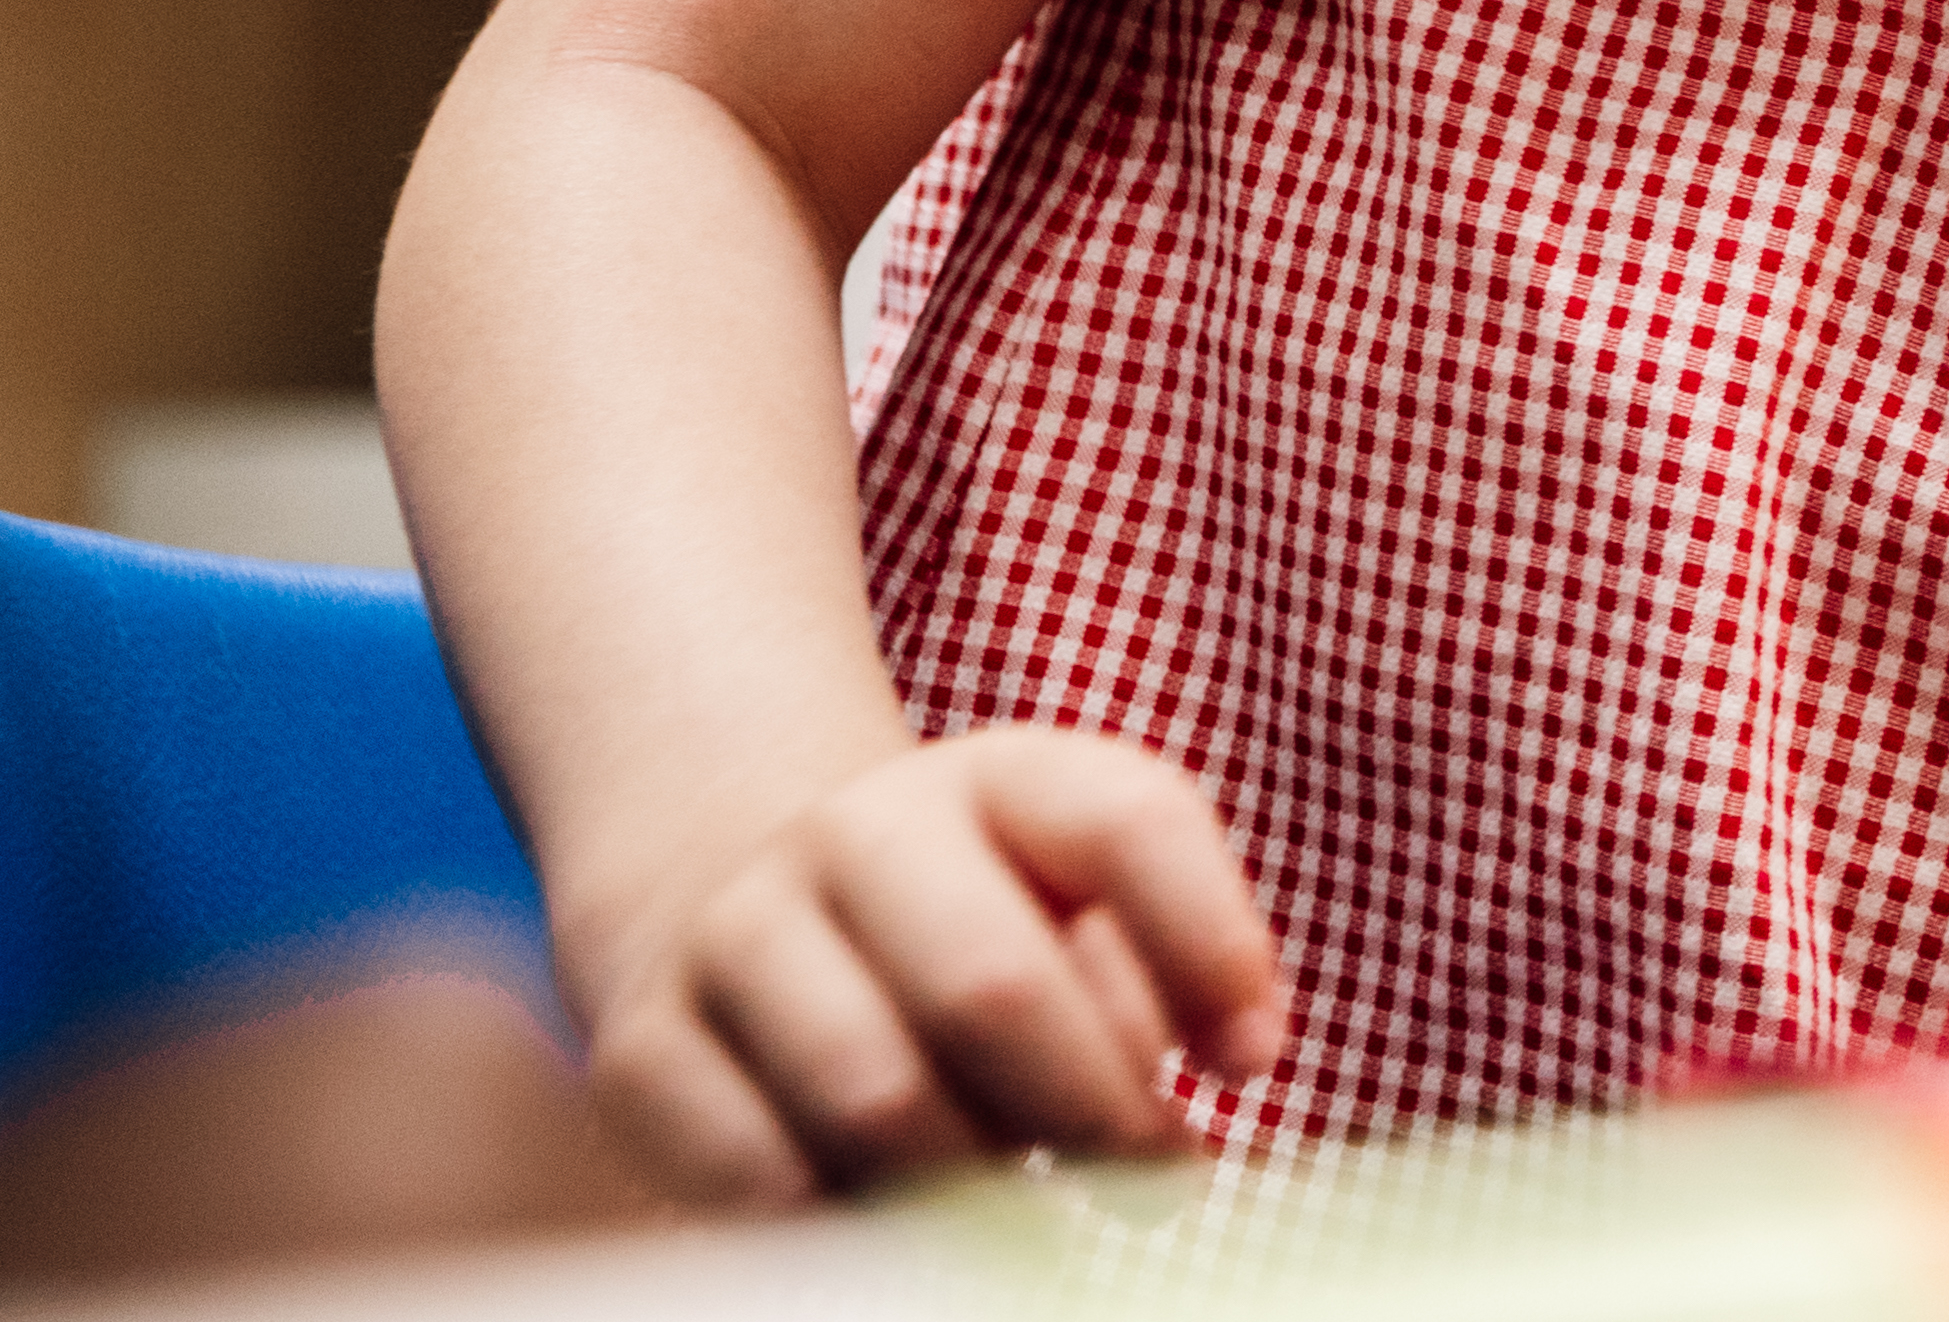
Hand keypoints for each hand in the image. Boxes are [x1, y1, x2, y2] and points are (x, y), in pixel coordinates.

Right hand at [572, 728, 1284, 1203]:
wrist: (741, 898)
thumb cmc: (979, 922)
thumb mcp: (1083, 899)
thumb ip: (1172, 963)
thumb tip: (1240, 1053)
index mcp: (1000, 775)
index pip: (1128, 825)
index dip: (1213, 949)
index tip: (1253, 1062)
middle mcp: (858, 832)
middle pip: (993, 986)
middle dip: (1094, 1110)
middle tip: (1153, 1176)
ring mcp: (737, 934)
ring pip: (876, 1101)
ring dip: (976, 1182)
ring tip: (1024, 1200)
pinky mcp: (643, 1049)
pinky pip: (759, 1175)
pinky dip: (851, 1223)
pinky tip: (902, 1220)